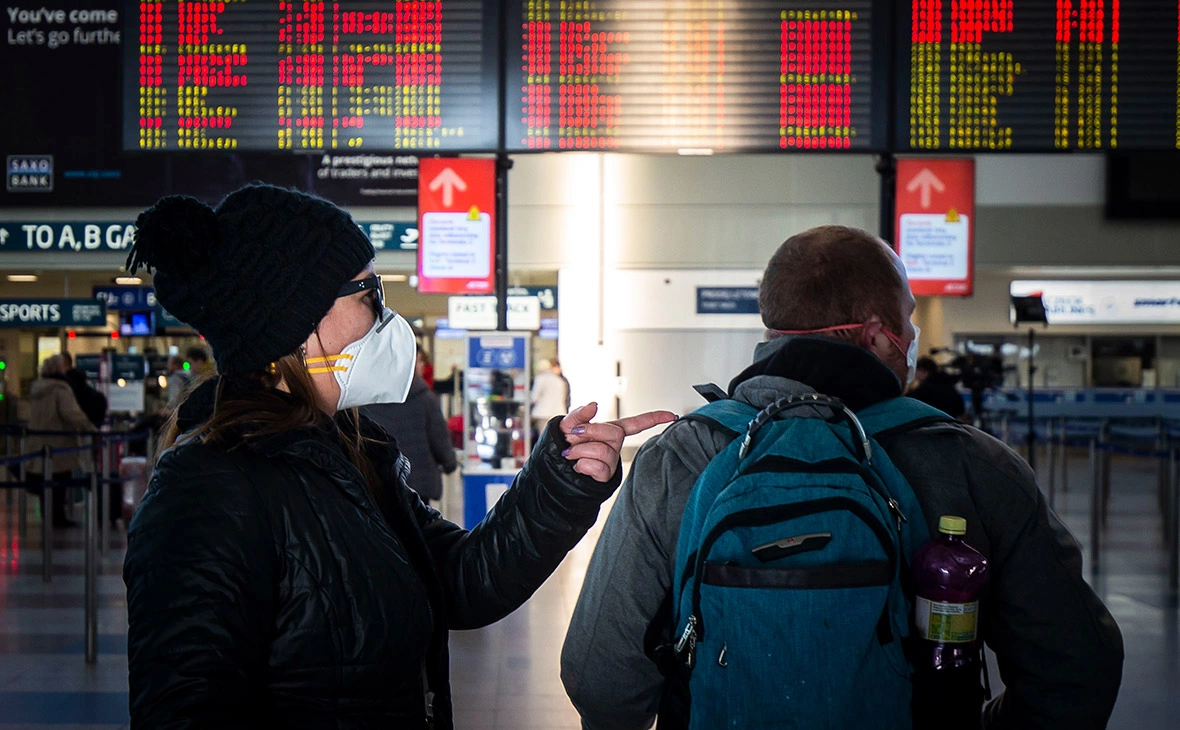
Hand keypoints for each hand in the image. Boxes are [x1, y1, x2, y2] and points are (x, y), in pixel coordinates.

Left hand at [559, 402, 677, 482]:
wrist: (551, 467)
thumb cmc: (561, 445)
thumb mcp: (566, 424)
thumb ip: (579, 414)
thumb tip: (594, 405)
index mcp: (608, 430)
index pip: (635, 423)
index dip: (653, 418)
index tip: (671, 415)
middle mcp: (613, 446)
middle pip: (615, 434)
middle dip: (590, 433)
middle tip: (574, 438)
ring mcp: (611, 462)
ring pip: (604, 451)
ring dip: (581, 451)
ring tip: (572, 455)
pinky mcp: (605, 476)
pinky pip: (598, 467)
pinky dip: (582, 465)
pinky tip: (577, 466)